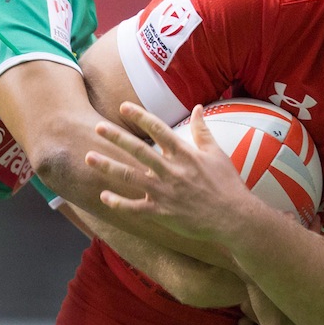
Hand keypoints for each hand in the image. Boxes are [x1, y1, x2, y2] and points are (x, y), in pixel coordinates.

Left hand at [86, 103, 260, 242]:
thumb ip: (203, 129)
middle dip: (116, 138)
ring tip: (89, 157)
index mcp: (185, 154)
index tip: (123, 106)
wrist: (234, 218)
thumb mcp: (217, 153)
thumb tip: (198, 107)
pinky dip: (118, 202)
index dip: (140, 116)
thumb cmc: (227, 184)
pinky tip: (103, 196)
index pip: (158, 129)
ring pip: (131, 176)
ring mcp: (165, 192)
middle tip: (97, 127)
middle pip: (138, 150)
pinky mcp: (162, 212)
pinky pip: (135, 207)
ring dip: (108, 166)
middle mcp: (172, 171)